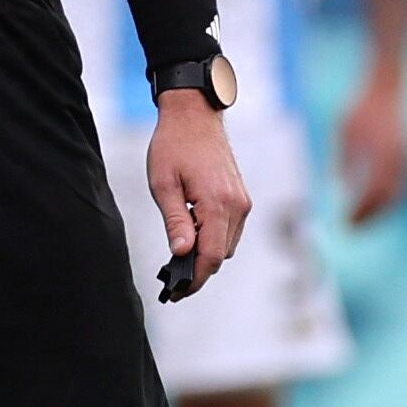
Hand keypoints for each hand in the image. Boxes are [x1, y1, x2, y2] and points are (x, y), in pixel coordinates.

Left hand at [145, 92, 251, 298]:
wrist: (195, 114)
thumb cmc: (173, 145)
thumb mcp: (163, 184)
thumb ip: (175, 221)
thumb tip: (181, 253)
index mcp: (217, 203)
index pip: (211, 256)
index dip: (194, 279)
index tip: (176, 291)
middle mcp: (237, 206)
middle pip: (220, 255)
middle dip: (198, 269)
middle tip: (170, 277)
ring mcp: (242, 202)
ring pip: (226, 245)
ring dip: (206, 254)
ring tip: (178, 256)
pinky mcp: (241, 198)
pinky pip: (230, 230)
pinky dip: (213, 238)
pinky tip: (192, 234)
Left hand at [337, 72, 406, 225]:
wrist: (389, 88)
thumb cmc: (362, 108)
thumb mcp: (345, 131)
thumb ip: (344, 159)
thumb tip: (340, 187)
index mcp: (381, 152)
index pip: (373, 191)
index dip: (360, 211)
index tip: (345, 223)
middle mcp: (398, 157)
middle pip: (387, 198)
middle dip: (370, 217)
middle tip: (351, 229)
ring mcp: (406, 157)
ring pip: (397, 194)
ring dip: (380, 211)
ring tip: (360, 222)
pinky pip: (400, 185)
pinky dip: (387, 200)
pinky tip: (371, 206)